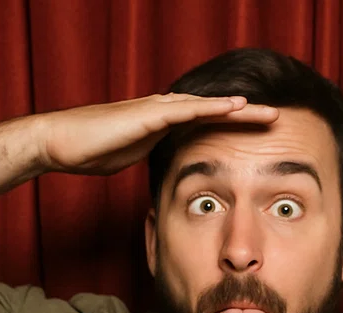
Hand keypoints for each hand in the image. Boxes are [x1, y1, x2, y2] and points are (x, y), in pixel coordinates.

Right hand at [36, 94, 277, 175]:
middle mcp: (165, 112)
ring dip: (241, 111)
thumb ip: (150, 159)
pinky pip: (187, 110)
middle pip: (215, 113)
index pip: (206, 126)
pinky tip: (236, 108)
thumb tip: (164, 173)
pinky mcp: (149, 114)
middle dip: (248, 118)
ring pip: (208, 107)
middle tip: (280, 122)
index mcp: (163, 126)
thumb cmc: (89, 152)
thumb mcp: (130, 160)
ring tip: (271, 114)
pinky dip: (213, 109)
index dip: (234, 131)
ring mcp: (158, 110)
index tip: (260, 141)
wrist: (61, 142)